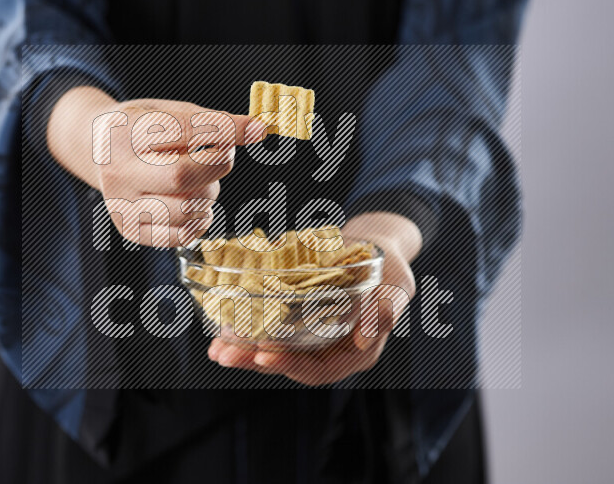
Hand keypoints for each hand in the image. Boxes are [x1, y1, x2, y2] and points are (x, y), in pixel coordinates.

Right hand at [47, 86, 264, 246]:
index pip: (183, 131)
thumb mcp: (167, 111)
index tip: (257, 130)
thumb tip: (258, 130)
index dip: (226, 130)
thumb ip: (210, 121)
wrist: (97, 149)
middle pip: (181, 176)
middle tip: (225, 156)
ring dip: (209, 194)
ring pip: (185, 209)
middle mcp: (118, 172)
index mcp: (124, 133)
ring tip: (203, 181)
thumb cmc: (141, 128)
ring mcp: (121, 205)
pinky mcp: (129, 230)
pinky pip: (179, 236)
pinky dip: (199, 222)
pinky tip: (197, 205)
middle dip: (217, 165)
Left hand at [208, 212, 420, 384]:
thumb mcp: (396, 284)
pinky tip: (222, 325)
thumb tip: (366, 335)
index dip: (290, 365)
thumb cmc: (390, 266)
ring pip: (275, 350)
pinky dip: (247, 327)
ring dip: (243, 349)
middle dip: (254, 360)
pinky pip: (270, 328)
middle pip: (289, 364)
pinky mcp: (297, 319)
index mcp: (356, 352)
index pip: (320, 369)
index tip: (263, 355)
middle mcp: (330, 350)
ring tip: (216, 346)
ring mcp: (312, 336)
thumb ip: (385, 309)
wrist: (375, 244)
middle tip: (224, 354)